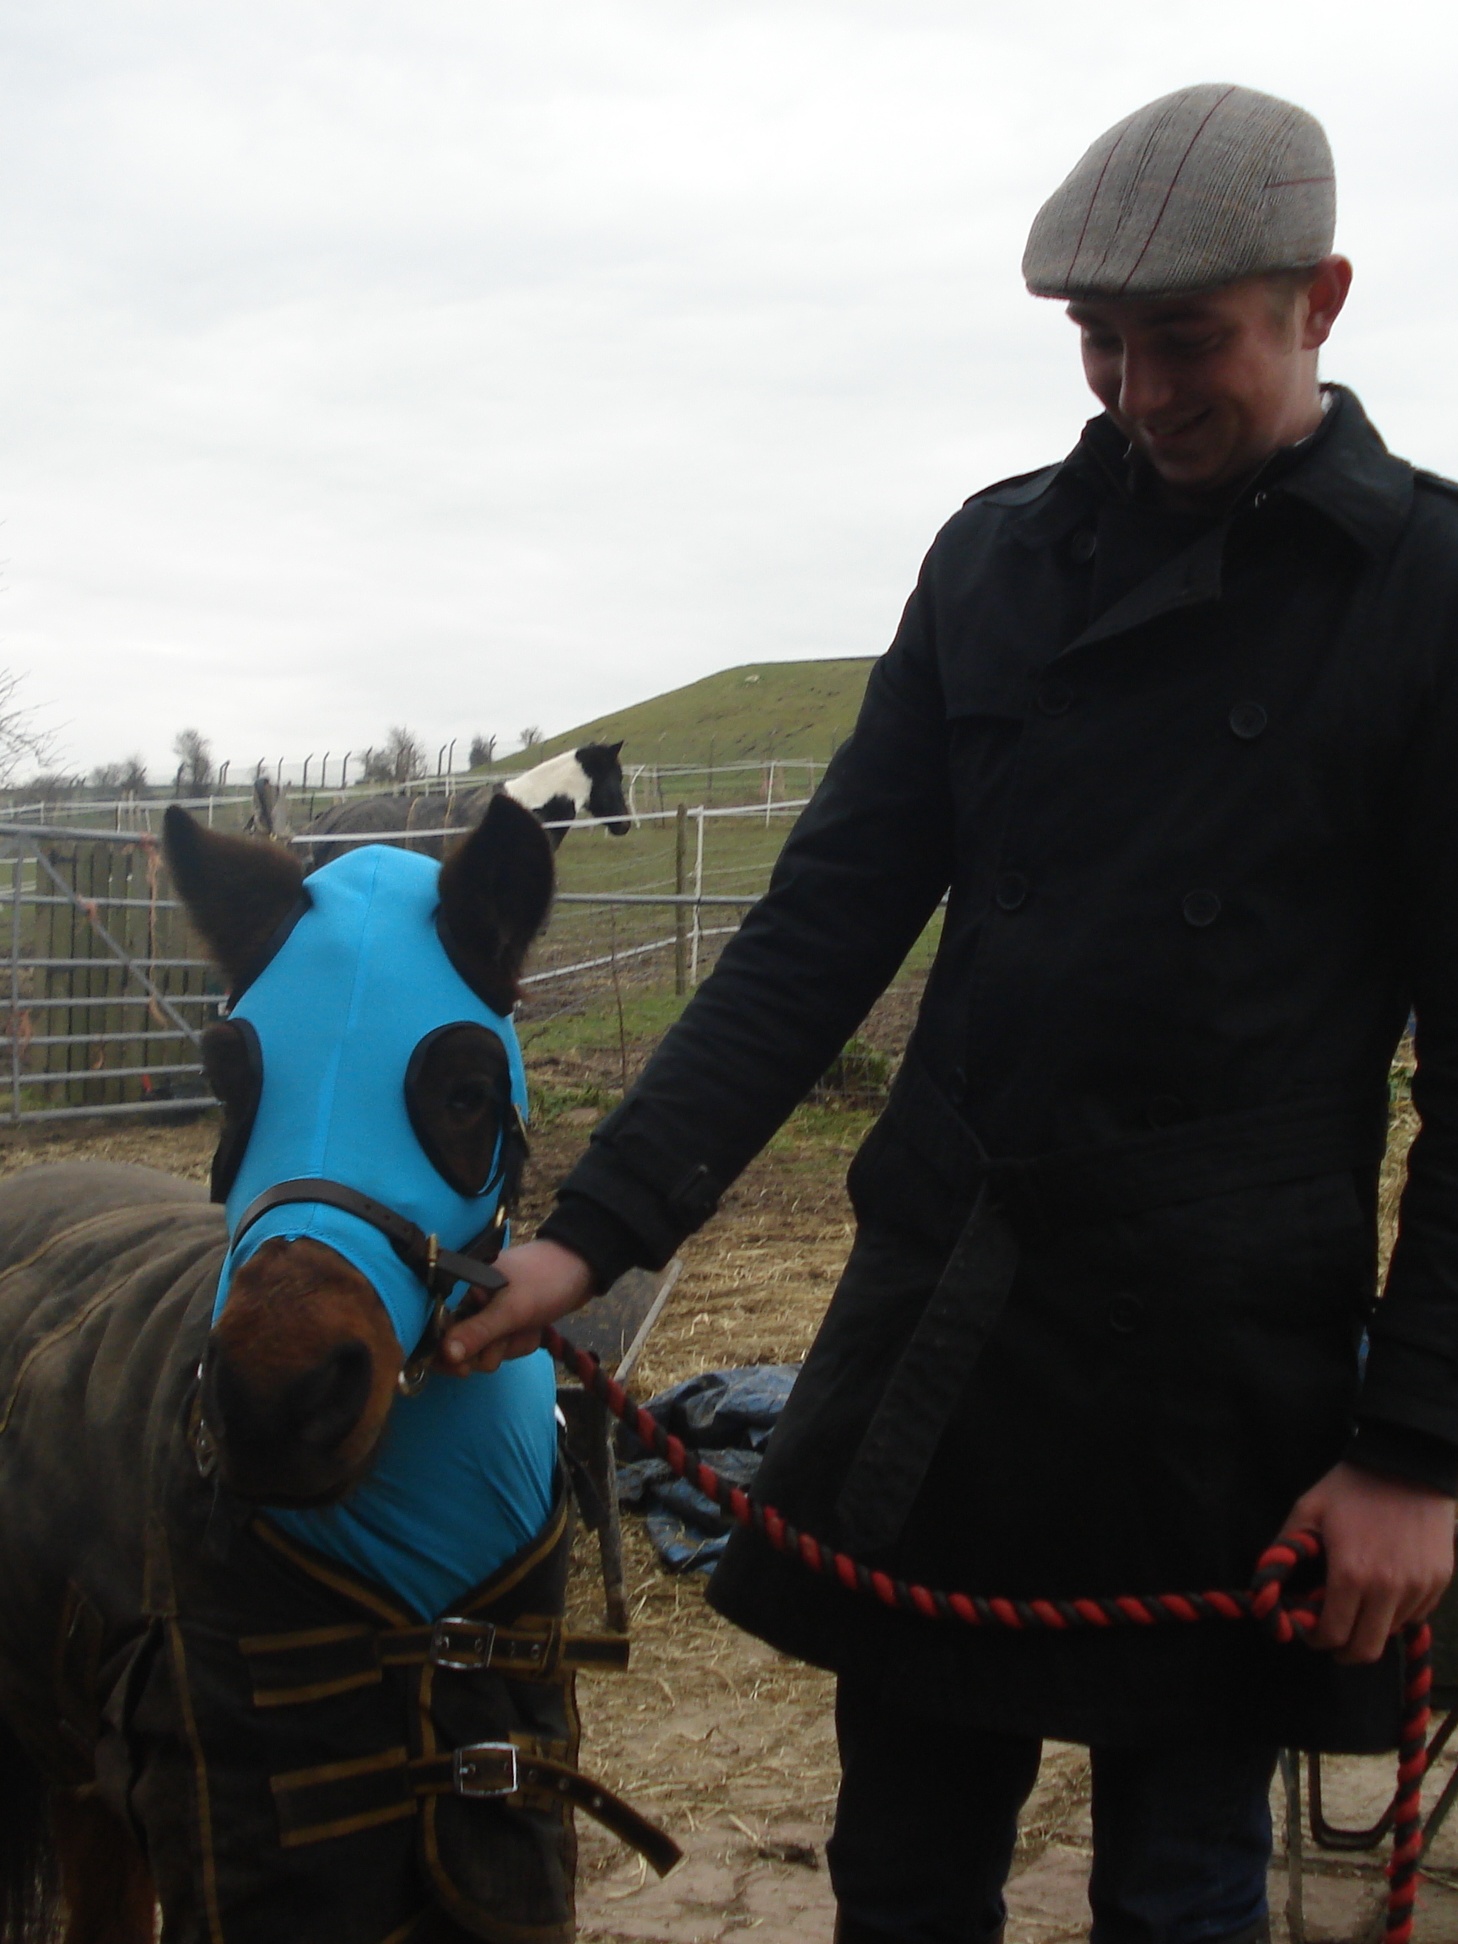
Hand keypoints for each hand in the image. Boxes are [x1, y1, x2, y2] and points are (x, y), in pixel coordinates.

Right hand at [437, 1239, 594, 1374]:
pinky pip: (505, 1348)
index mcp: (464, 1289)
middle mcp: (472, 1302)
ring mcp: (491, 1314)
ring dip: (510, 1346)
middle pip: (463, 1348)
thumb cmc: (546, 1280)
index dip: (447, 1353)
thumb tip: (444, 1353)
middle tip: (508, 1338)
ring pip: (487, 1352)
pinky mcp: (508, 1323)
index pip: (439, 1329)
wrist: (584, 1267)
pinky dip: (520, 1343)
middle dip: (490, 1350)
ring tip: (527, 1326)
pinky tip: (534, 1329)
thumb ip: (478, 1332)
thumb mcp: (512, 1309)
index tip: (462, 1369)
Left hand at [1281, 1461, 1454, 1663]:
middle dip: (1344, 1649)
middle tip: (1334, 1634)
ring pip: (1393, 1632)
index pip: (1334, 1636)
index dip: (1317, 1640)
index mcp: (1351, 1575)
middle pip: (1367, 1650)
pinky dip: (1399, 1611)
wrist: (1408, 1462)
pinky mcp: (1440, 1581)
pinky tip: (1386, 1587)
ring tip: (1360, 1601)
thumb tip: (1268, 1583)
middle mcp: (1389, 1590)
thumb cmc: (1353, 1486)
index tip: (1310, 1630)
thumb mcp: (1308, 1509)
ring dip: (1373, 1626)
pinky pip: (1417, 1614)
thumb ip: (1284, 1549)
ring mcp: (1419, 1587)